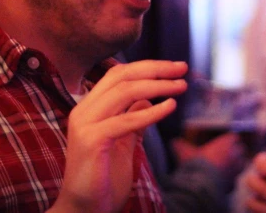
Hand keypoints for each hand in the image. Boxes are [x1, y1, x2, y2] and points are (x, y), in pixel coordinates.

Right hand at [51, 60, 187, 212]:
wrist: (84, 210)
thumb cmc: (103, 180)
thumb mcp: (123, 143)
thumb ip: (132, 120)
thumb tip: (147, 99)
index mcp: (89, 108)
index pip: (118, 74)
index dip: (147, 67)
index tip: (174, 68)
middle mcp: (83, 110)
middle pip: (122, 76)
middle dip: (155, 69)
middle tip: (182, 68)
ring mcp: (85, 124)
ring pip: (124, 91)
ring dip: (157, 85)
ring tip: (180, 86)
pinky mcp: (91, 140)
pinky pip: (126, 120)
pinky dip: (150, 111)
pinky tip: (169, 107)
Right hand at [171, 131, 247, 187]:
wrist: (200, 184)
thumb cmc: (195, 163)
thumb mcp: (184, 151)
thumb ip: (180, 145)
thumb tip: (174, 141)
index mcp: (225, 143)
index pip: (233, 137)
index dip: (229, 139)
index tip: (225, 141)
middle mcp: (234, 155)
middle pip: (241, 149)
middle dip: (235, 151)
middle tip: (227, 153)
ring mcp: (236, 170)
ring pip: (241, 164)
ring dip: (236, 164)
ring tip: (227, 166)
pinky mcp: (234, 183)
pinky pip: (235, 179)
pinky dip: (231, 178)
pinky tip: (223, 179)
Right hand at [242, 152, 265, 212]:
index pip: (260, 161)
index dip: (262, 164)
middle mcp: (260, 181)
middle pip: (251, 179)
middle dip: (260, 186)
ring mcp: (256, 197)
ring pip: (250, 197)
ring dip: (258, 203)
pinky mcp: (255, 208)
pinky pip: (251, 209)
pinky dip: (259, 211)